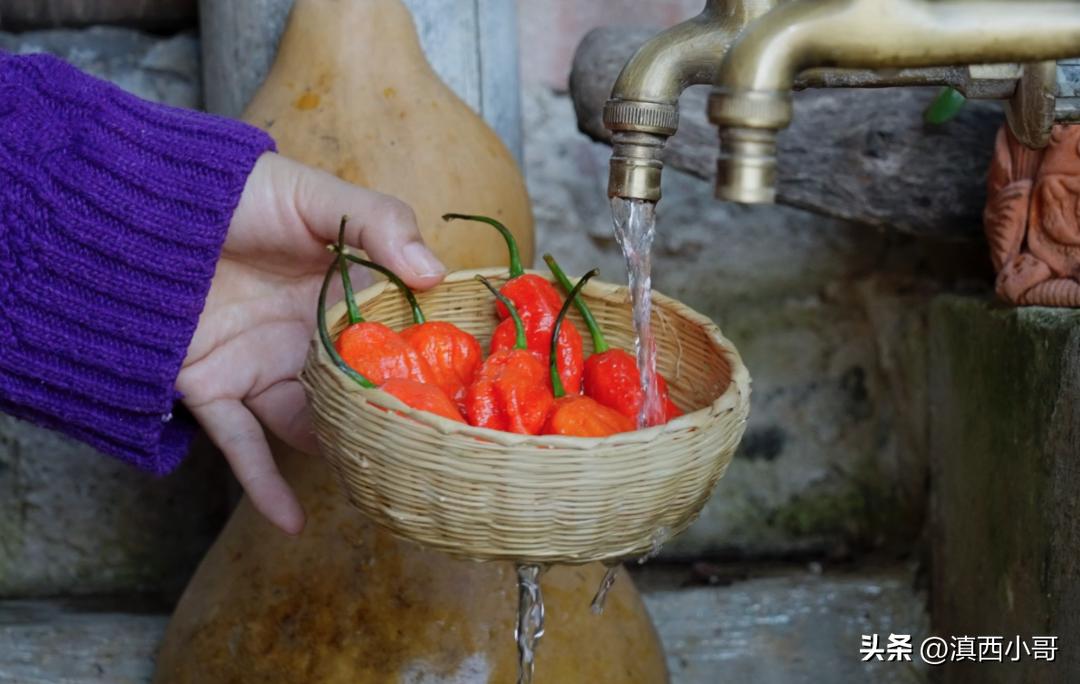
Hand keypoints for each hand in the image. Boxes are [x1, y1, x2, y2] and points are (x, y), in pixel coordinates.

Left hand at [178, 153, 445, 534]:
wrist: (141, 201)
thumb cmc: (234, 189)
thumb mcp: (316, 195)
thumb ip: (378, 224)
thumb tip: (435, 273)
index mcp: (337, 293)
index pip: (391, 336)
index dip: (424, 362)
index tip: (463, 392)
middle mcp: (304, 337)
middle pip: (354, 390)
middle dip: (386, 420)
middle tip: (428, 453)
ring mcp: (260, 366)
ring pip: (308, 425)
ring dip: (339, 453)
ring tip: (381, 486)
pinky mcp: (213, 388)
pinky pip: (242, 446)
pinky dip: (265, 487)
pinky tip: (295, 524)